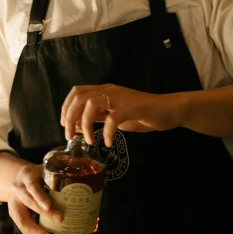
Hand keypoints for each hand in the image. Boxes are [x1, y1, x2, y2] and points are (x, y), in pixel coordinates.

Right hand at [7, 162, 62, 233]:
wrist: (20, 177)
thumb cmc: (38, 174)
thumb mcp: (45, 169)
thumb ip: (58, 174)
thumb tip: (81, 181)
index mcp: (27, 175)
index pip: (32, 186)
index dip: (39, 196)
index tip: (49, 206)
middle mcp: (18, 188)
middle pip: (29, 202)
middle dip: (44, 214)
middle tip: (60, 220)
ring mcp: (14, 202)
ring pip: (22, 220)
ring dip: (36, 232)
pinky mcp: (13, 214)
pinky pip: (22, 228)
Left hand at [60, 84, 183, 146]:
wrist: (167, 110)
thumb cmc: (141, 114)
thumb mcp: (115, 116)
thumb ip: (98, 117)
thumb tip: (77, 126)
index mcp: (104, 90)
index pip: (77, 92)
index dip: (66, 107)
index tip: (65, 124)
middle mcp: (110, 90)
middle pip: (79, 97)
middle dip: (70, 117)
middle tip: (70, 136)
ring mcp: (120, 98)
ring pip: (91, 103)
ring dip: (85, 124)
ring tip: (90, 141)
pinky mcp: (132, 107)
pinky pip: (113, 118)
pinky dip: (108, 132)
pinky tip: (110, 143)